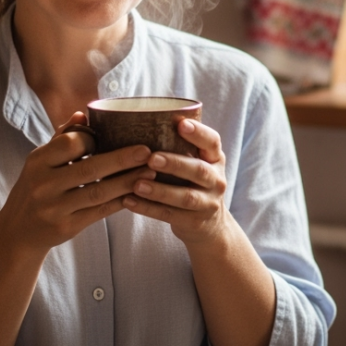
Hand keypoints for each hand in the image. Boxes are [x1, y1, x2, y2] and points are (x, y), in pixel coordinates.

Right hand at [0, 111, 155, 253]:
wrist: (18, 230)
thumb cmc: (35, 187)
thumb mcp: (40, 162)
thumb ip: (61, 138)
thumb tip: (82, 113)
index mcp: (38, 161)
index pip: (70, 144)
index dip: (93, 139)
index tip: (114, 137)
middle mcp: (44, 184)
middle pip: (89, 168)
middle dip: (122, 159)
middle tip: (147, 151)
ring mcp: (55, 207)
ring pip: (99, 192)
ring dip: (127, 181)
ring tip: (150, 171)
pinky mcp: (67, 226)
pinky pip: (100, 212)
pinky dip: (120, 201)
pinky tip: (137, 192)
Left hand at [123, 119, 230, 247]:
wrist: (209, 225)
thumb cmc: (191, 183)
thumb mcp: (195, 162)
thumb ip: (178, 146)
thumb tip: (135, 120)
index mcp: (215, 159)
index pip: (212, 142)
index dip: (198, 133)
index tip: (180, 124)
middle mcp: (216, 180)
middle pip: (199, 171)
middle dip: (175, 164)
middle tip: (152, 158)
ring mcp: (208, 203)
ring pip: (185, 197)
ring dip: (160, 191)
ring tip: (137, 184)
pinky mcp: (195, 222)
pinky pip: (170, 216)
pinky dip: (148, 209)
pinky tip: (128, 201)